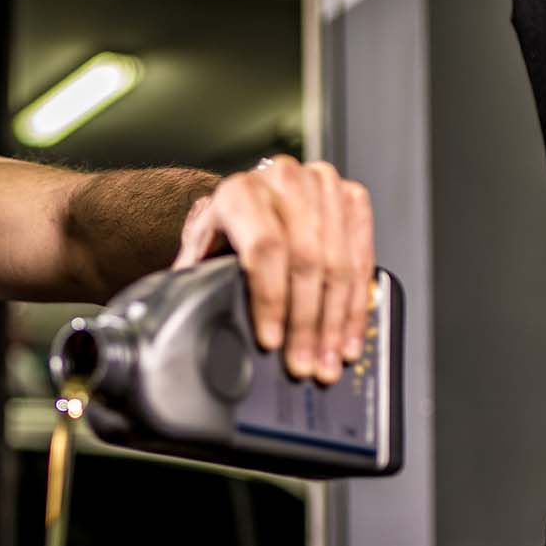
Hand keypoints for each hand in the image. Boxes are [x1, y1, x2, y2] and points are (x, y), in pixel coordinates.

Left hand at [171, 155, 374, 382]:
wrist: (254, 193)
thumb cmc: (228, 224)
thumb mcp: (204, 244)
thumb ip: (195, 275)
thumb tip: (181, 316)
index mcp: (241, 192)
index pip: (265, 248)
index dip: (271, 299)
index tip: (271, 340)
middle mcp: (286, 182)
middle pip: (307, 261)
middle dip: (306, 324)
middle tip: (303, 363)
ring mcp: (323, 187)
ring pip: (339, 265)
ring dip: (335, 323)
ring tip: (328, 360)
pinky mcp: (352, 198)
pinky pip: (363, 259)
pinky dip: (357, 306)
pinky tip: (348, 336)